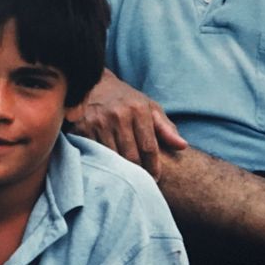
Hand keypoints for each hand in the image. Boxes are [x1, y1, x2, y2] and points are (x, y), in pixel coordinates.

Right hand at [65, 68, 186, 179]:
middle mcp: (119, 115)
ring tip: (126, 178)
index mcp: (138, 110)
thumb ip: (166, 128)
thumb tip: (182, 146)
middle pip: (131, 157)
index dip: (154, 167)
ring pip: (113, 158)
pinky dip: (103, 162)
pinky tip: (107, 166)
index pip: (149, 147)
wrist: (94, 82)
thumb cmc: (126, 100)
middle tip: (141, 182)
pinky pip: (96, 153)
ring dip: (120, 170)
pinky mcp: (82, 127)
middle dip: (139, 172)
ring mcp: (99, 121)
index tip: (156, 178)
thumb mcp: (149, 107)